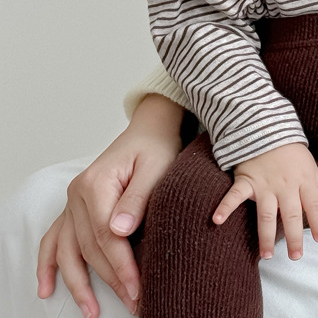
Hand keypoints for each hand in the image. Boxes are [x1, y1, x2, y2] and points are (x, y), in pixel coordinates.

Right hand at [36, 94, 183, 317]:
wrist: (149, 131)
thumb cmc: (156, 147)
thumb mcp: (156, 167)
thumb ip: (139, 198)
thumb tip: (119, 231)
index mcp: (96, 183)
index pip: (106, 236)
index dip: (122, 266)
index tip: (138, 287)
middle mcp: (77, 194)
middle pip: (89, 248)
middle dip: (110, 280)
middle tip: (133, 302)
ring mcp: (72, 202)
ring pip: (68, 250)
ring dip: (78, 283)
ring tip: (91, 311)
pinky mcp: (75, 207)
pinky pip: (55, 239)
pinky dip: (48, 265)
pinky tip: (47, 289)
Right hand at [214, 143, 317, 261]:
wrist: (267, 127)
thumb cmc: (290, 151)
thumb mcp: (310, 164)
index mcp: (303, 179)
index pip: (314, 204)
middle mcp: (285, 185)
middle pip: (292, 215)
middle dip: (294, 237)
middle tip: (295, 257)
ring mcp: (265, 184)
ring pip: (266, 214)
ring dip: (266, 236)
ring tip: (266, 255)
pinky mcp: (246, 180)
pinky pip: (235, 195)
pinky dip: (225, 206)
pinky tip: (217, 220)